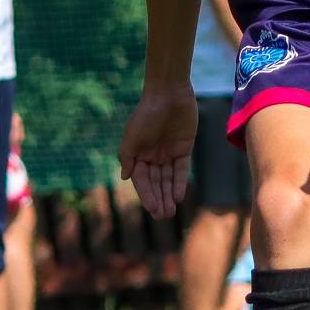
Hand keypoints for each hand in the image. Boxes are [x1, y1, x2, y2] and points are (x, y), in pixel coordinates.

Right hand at [119, 86, 197, 218]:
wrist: (169, 93)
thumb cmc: (146, 113)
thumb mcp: (132, 136)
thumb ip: (127, 157)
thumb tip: (125, 177)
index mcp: (138, 154)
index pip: (142, 181)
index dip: (147, 196)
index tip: (153, 210)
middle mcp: (153, 156)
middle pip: (156, 183)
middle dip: (159, 199)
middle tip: (164, 216)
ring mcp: (169, 153)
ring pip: (169, 179)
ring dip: (169, 195)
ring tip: (171, 211)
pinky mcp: (184, 148)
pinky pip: (182, 169)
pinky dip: (180, 182)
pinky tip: (178, 195)